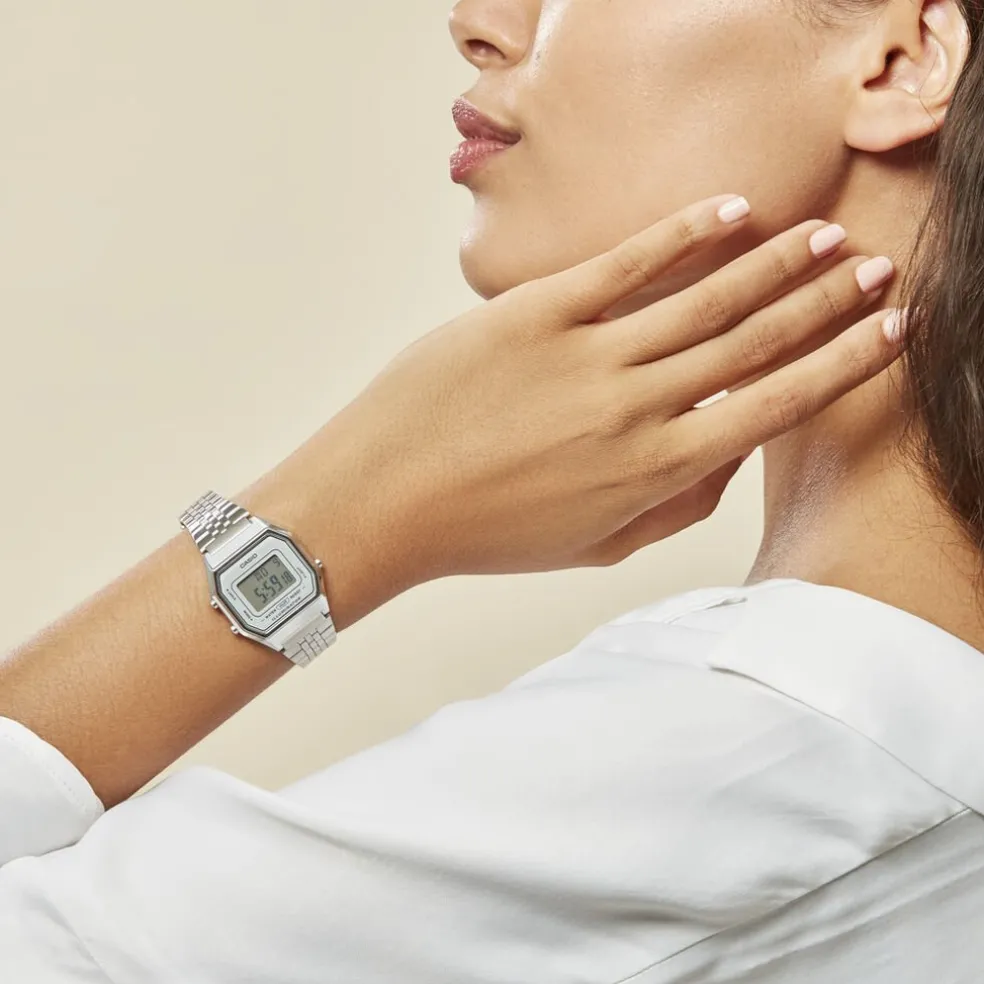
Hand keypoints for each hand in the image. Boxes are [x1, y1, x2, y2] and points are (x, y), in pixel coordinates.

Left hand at [317, 194, 899, 580]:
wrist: (384, 500)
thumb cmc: (491, 532)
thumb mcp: (596, 545)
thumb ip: (675, 506)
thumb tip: (731, 455)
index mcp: (655, 470)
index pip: (774, 406)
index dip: (839, 364)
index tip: (882, 333)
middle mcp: (636, 408)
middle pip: (754, 342)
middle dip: (825, 302)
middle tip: (876, 269)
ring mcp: (587, 353)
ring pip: (704, 298)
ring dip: (775, 263)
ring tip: (823, 236)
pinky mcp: (535, 313)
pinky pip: (626, 263)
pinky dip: (685, 234)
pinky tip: (731, 213)